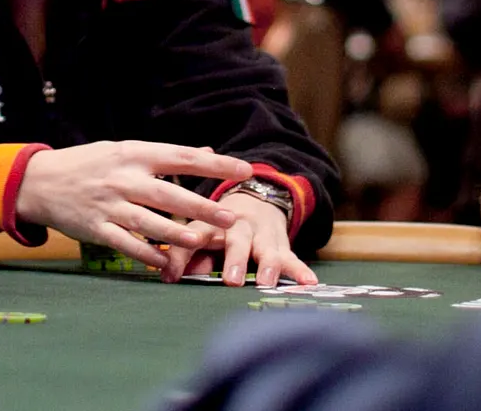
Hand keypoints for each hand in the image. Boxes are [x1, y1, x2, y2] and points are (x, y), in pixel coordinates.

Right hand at [14, 141, 253, 266]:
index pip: (181, 156)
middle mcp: (123, 178)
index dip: (214, 163)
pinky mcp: (95, 228)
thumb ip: (164, 156)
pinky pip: (125, 244)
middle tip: (231, 219)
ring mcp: (108, 204)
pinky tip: (165, 264)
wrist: (39, 180)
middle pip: (168, 194)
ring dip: (175, 233)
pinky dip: (146, 255)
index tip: (244, 167)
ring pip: (147, 221)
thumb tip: (206, 151)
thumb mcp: (125, 150)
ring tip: (200, 241)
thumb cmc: (88, 163)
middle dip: (201, 207)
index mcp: (134, 154)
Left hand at [161, 193, 316, 287]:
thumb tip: (171, 275)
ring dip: (267, 265)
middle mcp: (237, 225)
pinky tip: (309, 283)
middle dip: (235, 259)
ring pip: (266, 248)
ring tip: (267, 282)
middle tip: (231, 281)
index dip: (181, 255)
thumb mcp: (202, 236)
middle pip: (236, 240)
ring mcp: (261, 234)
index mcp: (210, 223)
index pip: (192, 237)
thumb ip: (188, 256)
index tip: (171, 276)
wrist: (256, 198)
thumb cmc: (220, 227)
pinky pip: (292, 257)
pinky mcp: (281, 243)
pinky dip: (299, 270)